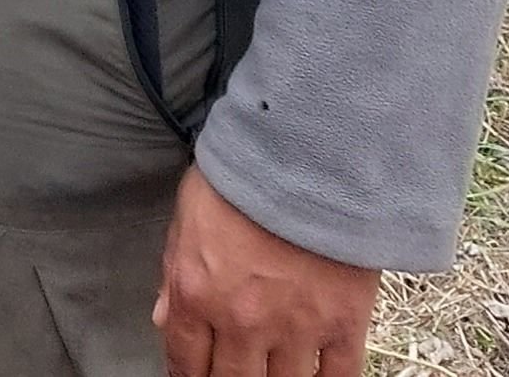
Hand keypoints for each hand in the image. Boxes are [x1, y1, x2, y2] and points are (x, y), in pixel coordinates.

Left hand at [155, 170, 378, 376]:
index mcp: (199, 294)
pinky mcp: (342, 324)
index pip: (185, 362)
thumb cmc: (248, 172)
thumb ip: (175, 273)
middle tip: (234, 374)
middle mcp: (243, 321)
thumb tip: (165, 317)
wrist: (312, 153)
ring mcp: (295, 328)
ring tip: (273, 374)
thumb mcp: (189, 213)